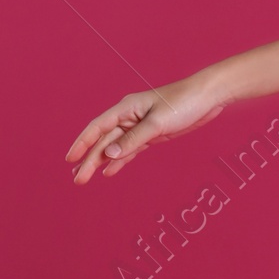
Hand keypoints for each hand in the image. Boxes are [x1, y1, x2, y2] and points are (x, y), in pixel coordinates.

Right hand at [67, 72, 226, 184]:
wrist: (208, 98)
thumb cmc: (183, 103)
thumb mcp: (157, 122)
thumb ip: (134, 139)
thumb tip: (110, 154)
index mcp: (126, 108)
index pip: (98, 127)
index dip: (82, 143)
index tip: (70, 159)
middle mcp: (129, 117)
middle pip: (104, 141)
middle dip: (90, 160)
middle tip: (78, 180)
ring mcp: (140, 127)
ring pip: (116, 147)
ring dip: (101, 162)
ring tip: (85, 177)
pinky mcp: (152, 135)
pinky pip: (131, 149)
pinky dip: (120, 161)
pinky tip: (109, 171)